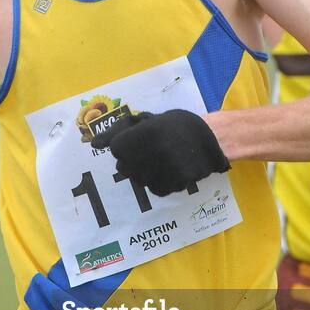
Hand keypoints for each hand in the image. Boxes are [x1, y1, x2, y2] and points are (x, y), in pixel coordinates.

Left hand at [91, 109, 229, 195]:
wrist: (214, 136)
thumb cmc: (176, 125)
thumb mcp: (148, 120)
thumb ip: (119, 131)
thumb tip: (94, 143)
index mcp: (147, 131)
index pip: (116, 149)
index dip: (125, 145)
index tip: (139, 141)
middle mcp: (156, 150)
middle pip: (125, 167)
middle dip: (133, 161)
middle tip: (150, 152)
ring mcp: (168, 167)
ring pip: (140, 181)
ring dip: (146, 173)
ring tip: (162, 160)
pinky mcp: (180, 181)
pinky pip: (157, 190)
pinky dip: (161, 183)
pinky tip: (171, 170)